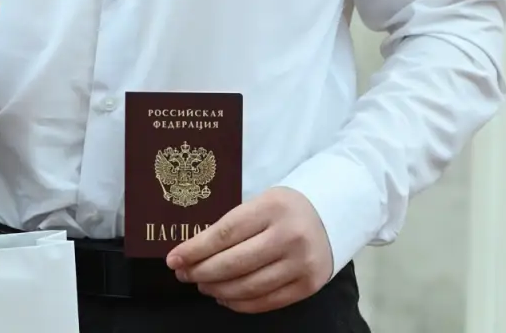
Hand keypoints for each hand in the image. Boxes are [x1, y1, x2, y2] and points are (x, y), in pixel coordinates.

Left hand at [164, 187, 332, 313]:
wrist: (332, 215)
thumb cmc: (285, 208)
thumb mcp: (260, 203)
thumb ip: (232, 225)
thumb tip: (194, 252)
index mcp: (271, 208)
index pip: (224, 233)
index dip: (195, 249)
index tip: (173, 259)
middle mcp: (288, 237)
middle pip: (234, 263)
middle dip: (202, 272)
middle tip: (183, 274)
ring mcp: (301, 264)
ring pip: (249, 286)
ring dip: (218, 289)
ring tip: (202, 285)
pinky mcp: (308, 285)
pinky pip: (267, 301)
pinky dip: (241, 303)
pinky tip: (225, 297)